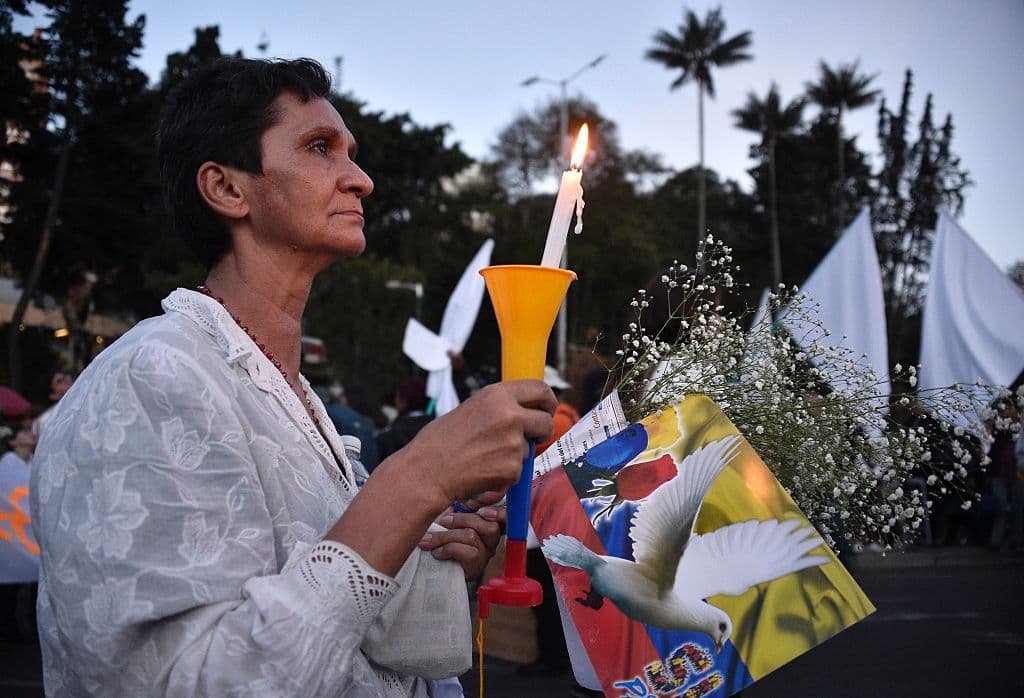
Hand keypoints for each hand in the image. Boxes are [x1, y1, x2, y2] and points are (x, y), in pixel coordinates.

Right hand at [399, 380, 555, 505]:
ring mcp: (513, 443)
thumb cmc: (441, 441)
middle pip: (546, 421)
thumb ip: (500, 407)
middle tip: (531, 438)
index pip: (540, 389)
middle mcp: (509, 415)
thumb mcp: (471, 408)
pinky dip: (504, 475)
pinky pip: (517, 471)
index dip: (548, 400)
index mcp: (497, 395)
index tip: (547, 408)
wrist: (426, 471)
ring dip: (514, 456)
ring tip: (484, 457)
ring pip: (529, 450)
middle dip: (542, 431)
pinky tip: (481, 471)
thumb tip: (525, 410)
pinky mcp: (512, 468)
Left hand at [419, 499, 505, 580]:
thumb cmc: (440, 534)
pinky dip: (448, 549)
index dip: (495, 508)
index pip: (504, 513)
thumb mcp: (449, 515)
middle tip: (444, 521)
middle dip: (461, 519)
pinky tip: (437, 552)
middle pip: (489, 524)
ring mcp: (486, 553)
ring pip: (472, 536)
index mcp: (489, 520)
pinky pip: (468, 553)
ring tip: (430, 539)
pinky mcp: (477, 567)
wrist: (430, 562)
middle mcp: (492, 538)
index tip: (472, 504)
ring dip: (446, 536)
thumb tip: (470, 499)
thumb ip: (461, 505)